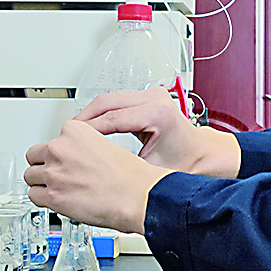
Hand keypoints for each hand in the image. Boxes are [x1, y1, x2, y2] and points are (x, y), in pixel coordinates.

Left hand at [24, 120, 171, 232]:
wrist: (136, 196)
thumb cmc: (129, 176)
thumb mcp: (105, 145)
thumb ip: (83, 148)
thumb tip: (74, 159)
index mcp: (73, 131)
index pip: (52, 139)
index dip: (58, 152)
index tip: (64, 160)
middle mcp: (60, 148)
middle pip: (34, 155)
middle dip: (44, 165)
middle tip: (56, 173)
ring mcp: (54, 172)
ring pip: (30, 176)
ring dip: (41, 182)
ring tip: (56, 188)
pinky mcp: (52, 195)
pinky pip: (33, 196)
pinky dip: (42, 199)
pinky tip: (55, 200)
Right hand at [75, 88, 240, 178]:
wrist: (206, 156)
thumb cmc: (187, 164)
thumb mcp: (153, 171)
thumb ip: (125, 169)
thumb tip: (97, 175)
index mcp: (157, 114)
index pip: (111, 119)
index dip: (88, 133)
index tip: (71, 144)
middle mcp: (155, 99)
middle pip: (105, 103)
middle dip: (82, 120)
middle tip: (64, 137)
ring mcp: (151, 94)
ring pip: (108, 100)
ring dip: (88, 116)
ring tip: (73, 134)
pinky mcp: (147, 97)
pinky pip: (115, 102)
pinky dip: (99, 114)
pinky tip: (88, 128)